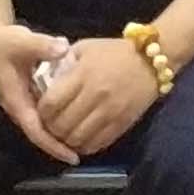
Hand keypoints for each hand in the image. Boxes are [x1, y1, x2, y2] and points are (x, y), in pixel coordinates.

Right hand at [0, 25, 76, 164]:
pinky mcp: (30, 94)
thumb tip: (64, 49)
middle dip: (62, 144)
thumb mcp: (21, 41)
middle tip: (89, 150)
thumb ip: (42, 45)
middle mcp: (20, 107)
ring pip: (44, 124)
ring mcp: (25, 102)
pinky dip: (61, 117)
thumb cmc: (3, 42)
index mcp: (16, 102)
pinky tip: (80, 114)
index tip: (73, 157)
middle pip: (42, 134)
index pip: (36, 132)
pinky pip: (46, 113)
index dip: (54, 146)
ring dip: (62, 133)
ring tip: (88, 138)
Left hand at [36, 35, 161, 156]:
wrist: (152, 59)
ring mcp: (109, 112)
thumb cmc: (115, 51)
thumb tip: (45, 79)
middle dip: (52, 129)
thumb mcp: (85, 48)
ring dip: (67, 140)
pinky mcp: (121, 124)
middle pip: (61, 125)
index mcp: (82, 75)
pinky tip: (82, 139)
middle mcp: (94, 96)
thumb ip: (63, 63)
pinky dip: (85, 146)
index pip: (51, 103)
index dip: (42, 111)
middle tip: (52, 125)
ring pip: (77, 139)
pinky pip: (97, 144)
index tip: (43, 110)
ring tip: (66, 134)